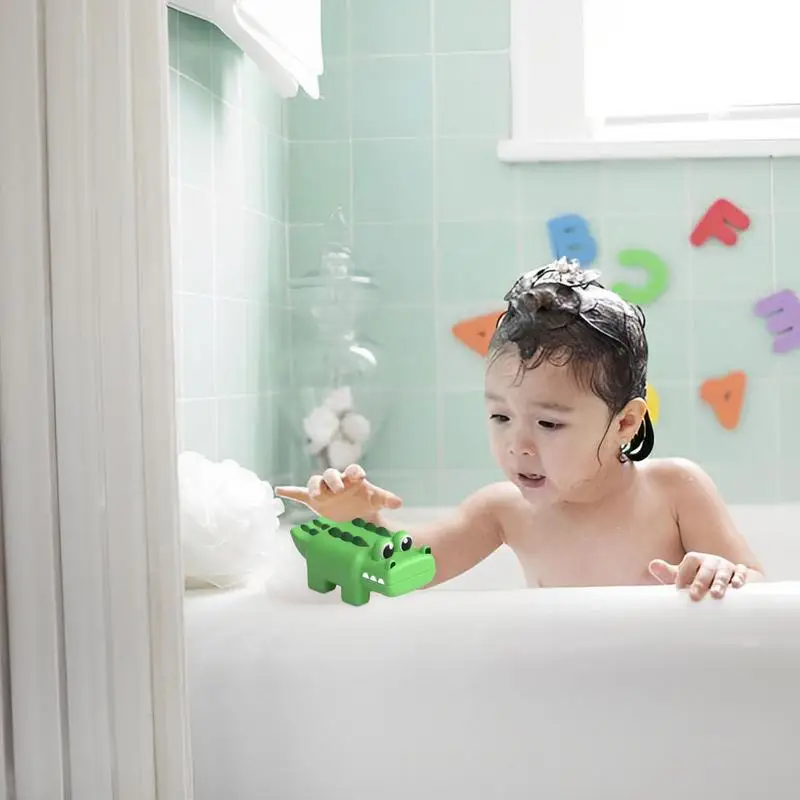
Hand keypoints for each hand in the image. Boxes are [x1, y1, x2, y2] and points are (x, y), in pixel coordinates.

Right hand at [275, 463, 402, 522]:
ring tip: (315, 495)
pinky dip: (290, 492)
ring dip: (314, 487)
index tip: (359, 476)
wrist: (355, 515)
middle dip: (333, 480)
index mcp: (353, 479)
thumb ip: (385, 499)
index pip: (353, 470)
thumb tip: (398, 503)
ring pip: (315, 482)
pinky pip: (299, 494)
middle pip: (331, 474)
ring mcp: (324, 491)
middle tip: (338, 489)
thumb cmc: (365, 503)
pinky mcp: (314, 501)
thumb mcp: (376, 501)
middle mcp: (337, 482)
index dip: (355, 472)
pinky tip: (279, 490)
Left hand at [649, 552, 749, 600]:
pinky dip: (740, 578)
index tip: (679, 588)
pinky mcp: (740, 574)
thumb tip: (652, 565)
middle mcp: (712, 561)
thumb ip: (668, 574)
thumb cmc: (697, 581)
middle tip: (694, 595)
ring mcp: (727, 567)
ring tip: (715, 594)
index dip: (684, 573)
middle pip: (706, 568)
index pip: (690, 560)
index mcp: (697, 560)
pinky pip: (741, 573)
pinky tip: (736, 586)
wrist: (721, 583)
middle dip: (700, 582)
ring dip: (719, 582)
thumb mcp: (683, 577)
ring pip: (724, 572)